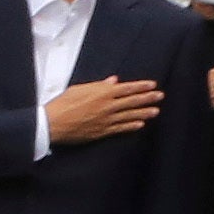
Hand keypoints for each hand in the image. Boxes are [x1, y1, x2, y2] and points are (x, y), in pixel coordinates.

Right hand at [44, 73, 162, 145]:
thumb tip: (113, 81)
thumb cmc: (63, 104)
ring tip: (156, 111)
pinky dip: (131, 126)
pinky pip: (121, 128)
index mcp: (103, 93)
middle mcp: (108, 106)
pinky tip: (140, 125)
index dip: (142, 86)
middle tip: (160, 97)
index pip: (128, 88)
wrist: (52, 124)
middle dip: (148, 98)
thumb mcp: (80, 89)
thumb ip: (99, 86)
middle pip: (133, 101)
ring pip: (130, 115)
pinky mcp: (102, 132)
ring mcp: (106, 120)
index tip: (152, 85)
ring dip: (144, 113)